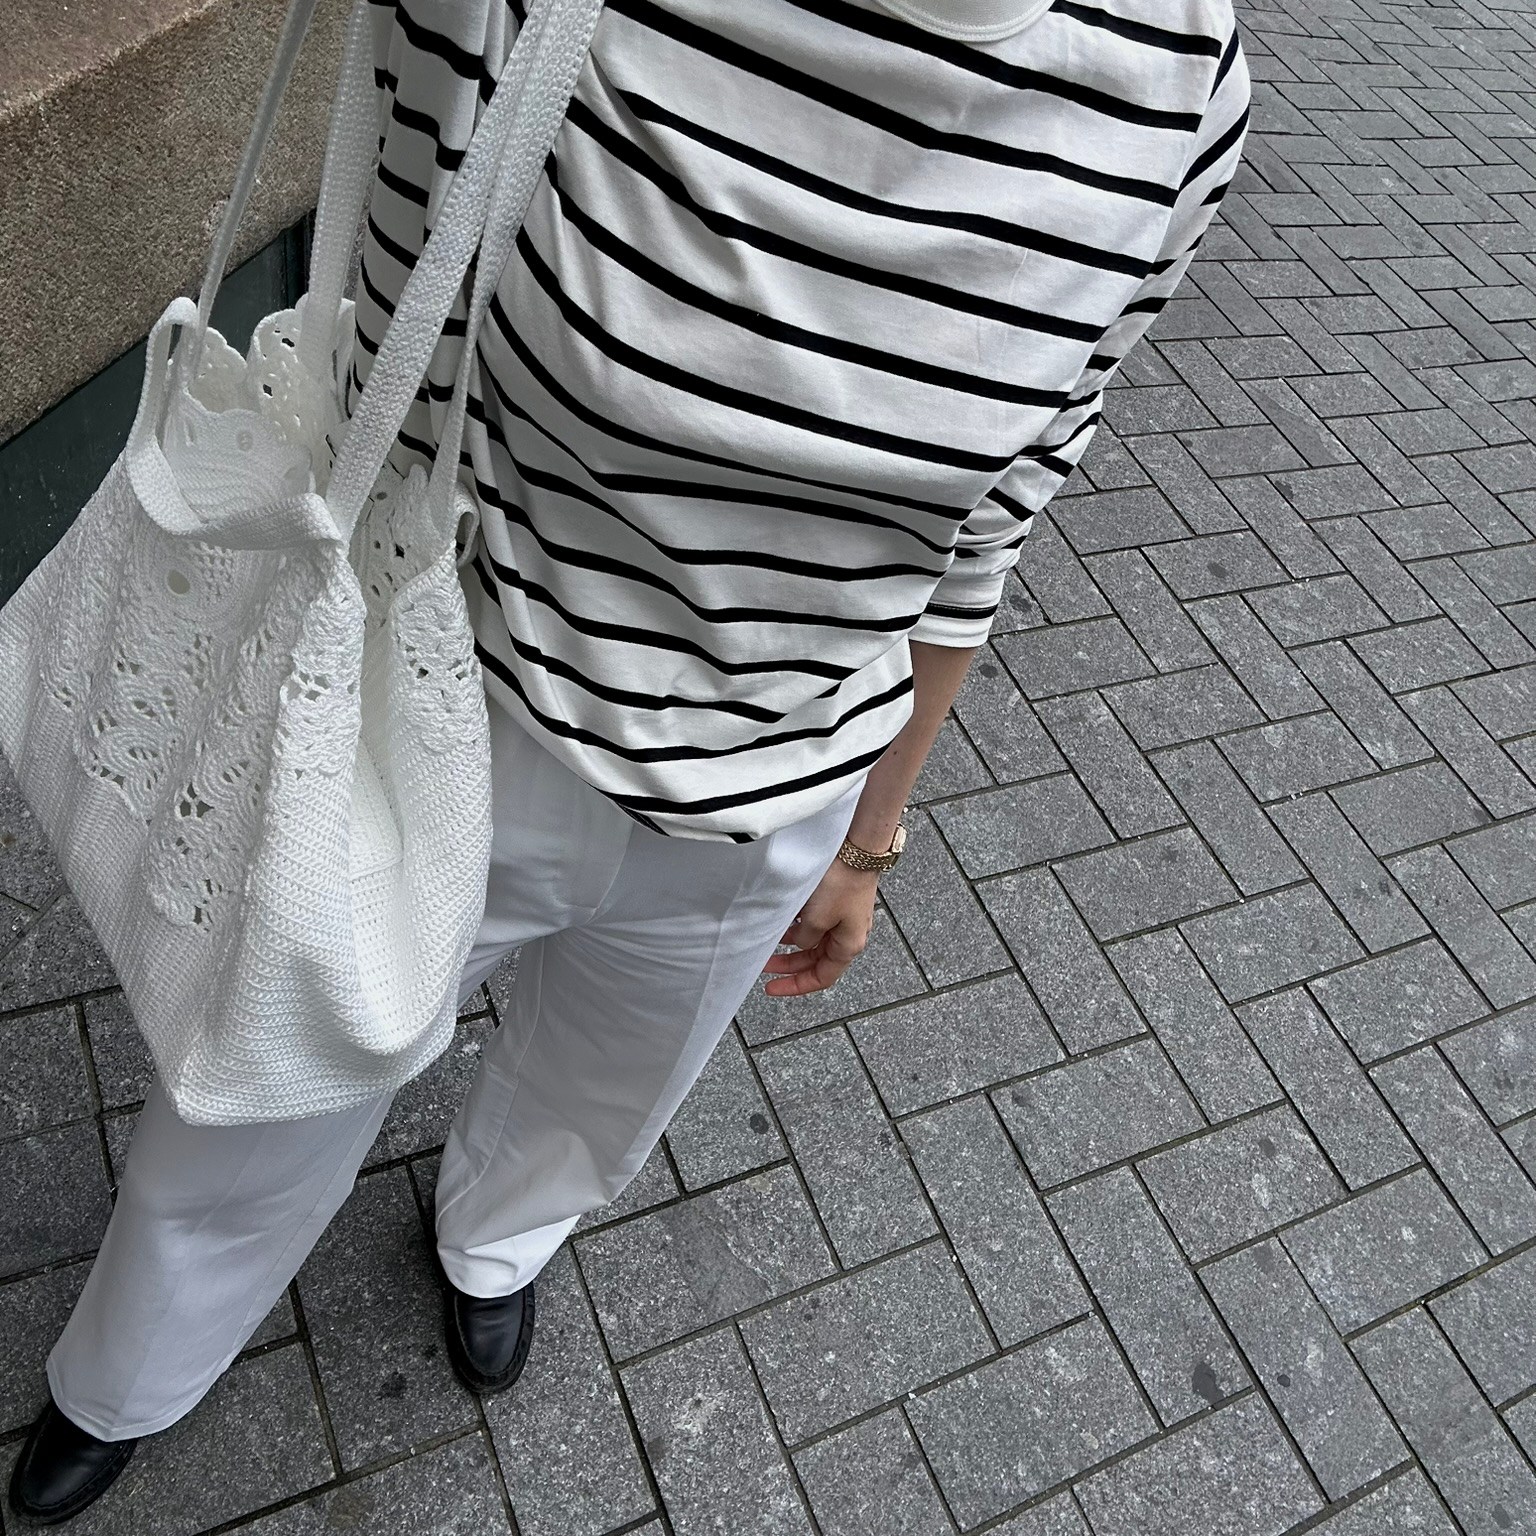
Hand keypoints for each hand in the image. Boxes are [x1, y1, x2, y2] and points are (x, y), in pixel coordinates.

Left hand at [761, 858, 879, 996]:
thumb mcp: (817, 920)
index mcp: (848, 946)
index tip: (772, 988)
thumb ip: (804, 939)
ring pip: (813, 941)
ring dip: (791, 944)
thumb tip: (799, 943)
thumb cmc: (842, 884)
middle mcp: (848, 935)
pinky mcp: (838, 902)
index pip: (821, 978)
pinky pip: (815, 922)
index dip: (796, 986)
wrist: (856, 850)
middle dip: (789, 965)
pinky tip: (783, 921)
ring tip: (769, 940)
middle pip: (815, 960)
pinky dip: (798, 926)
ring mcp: (843, 918)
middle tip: (764, 965)